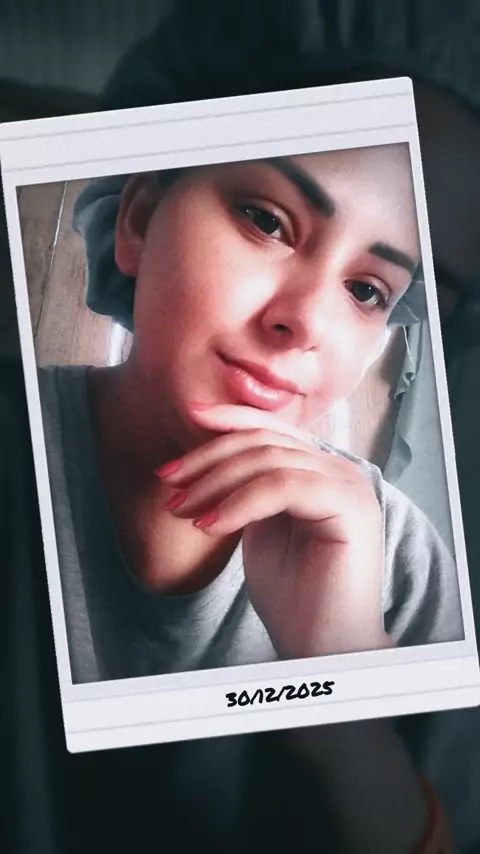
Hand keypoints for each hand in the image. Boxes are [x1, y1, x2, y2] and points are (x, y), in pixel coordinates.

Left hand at [157, 404, 390, 658]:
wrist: (322, 651)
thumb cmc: (293, 598)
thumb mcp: (261, 529)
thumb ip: (249, 491)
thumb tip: (211, 462)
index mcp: (322, 473)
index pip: (274, 430)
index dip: (231, 419)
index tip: (189, 417)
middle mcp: (342, 472)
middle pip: (266, 441)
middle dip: (209, 458)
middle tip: (167, 483)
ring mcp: (349, 487)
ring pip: (270, 461)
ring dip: (215, 483)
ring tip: (181, 510)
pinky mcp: (349, 508)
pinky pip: (284, 487)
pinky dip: (239, 503)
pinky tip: (209, 526)